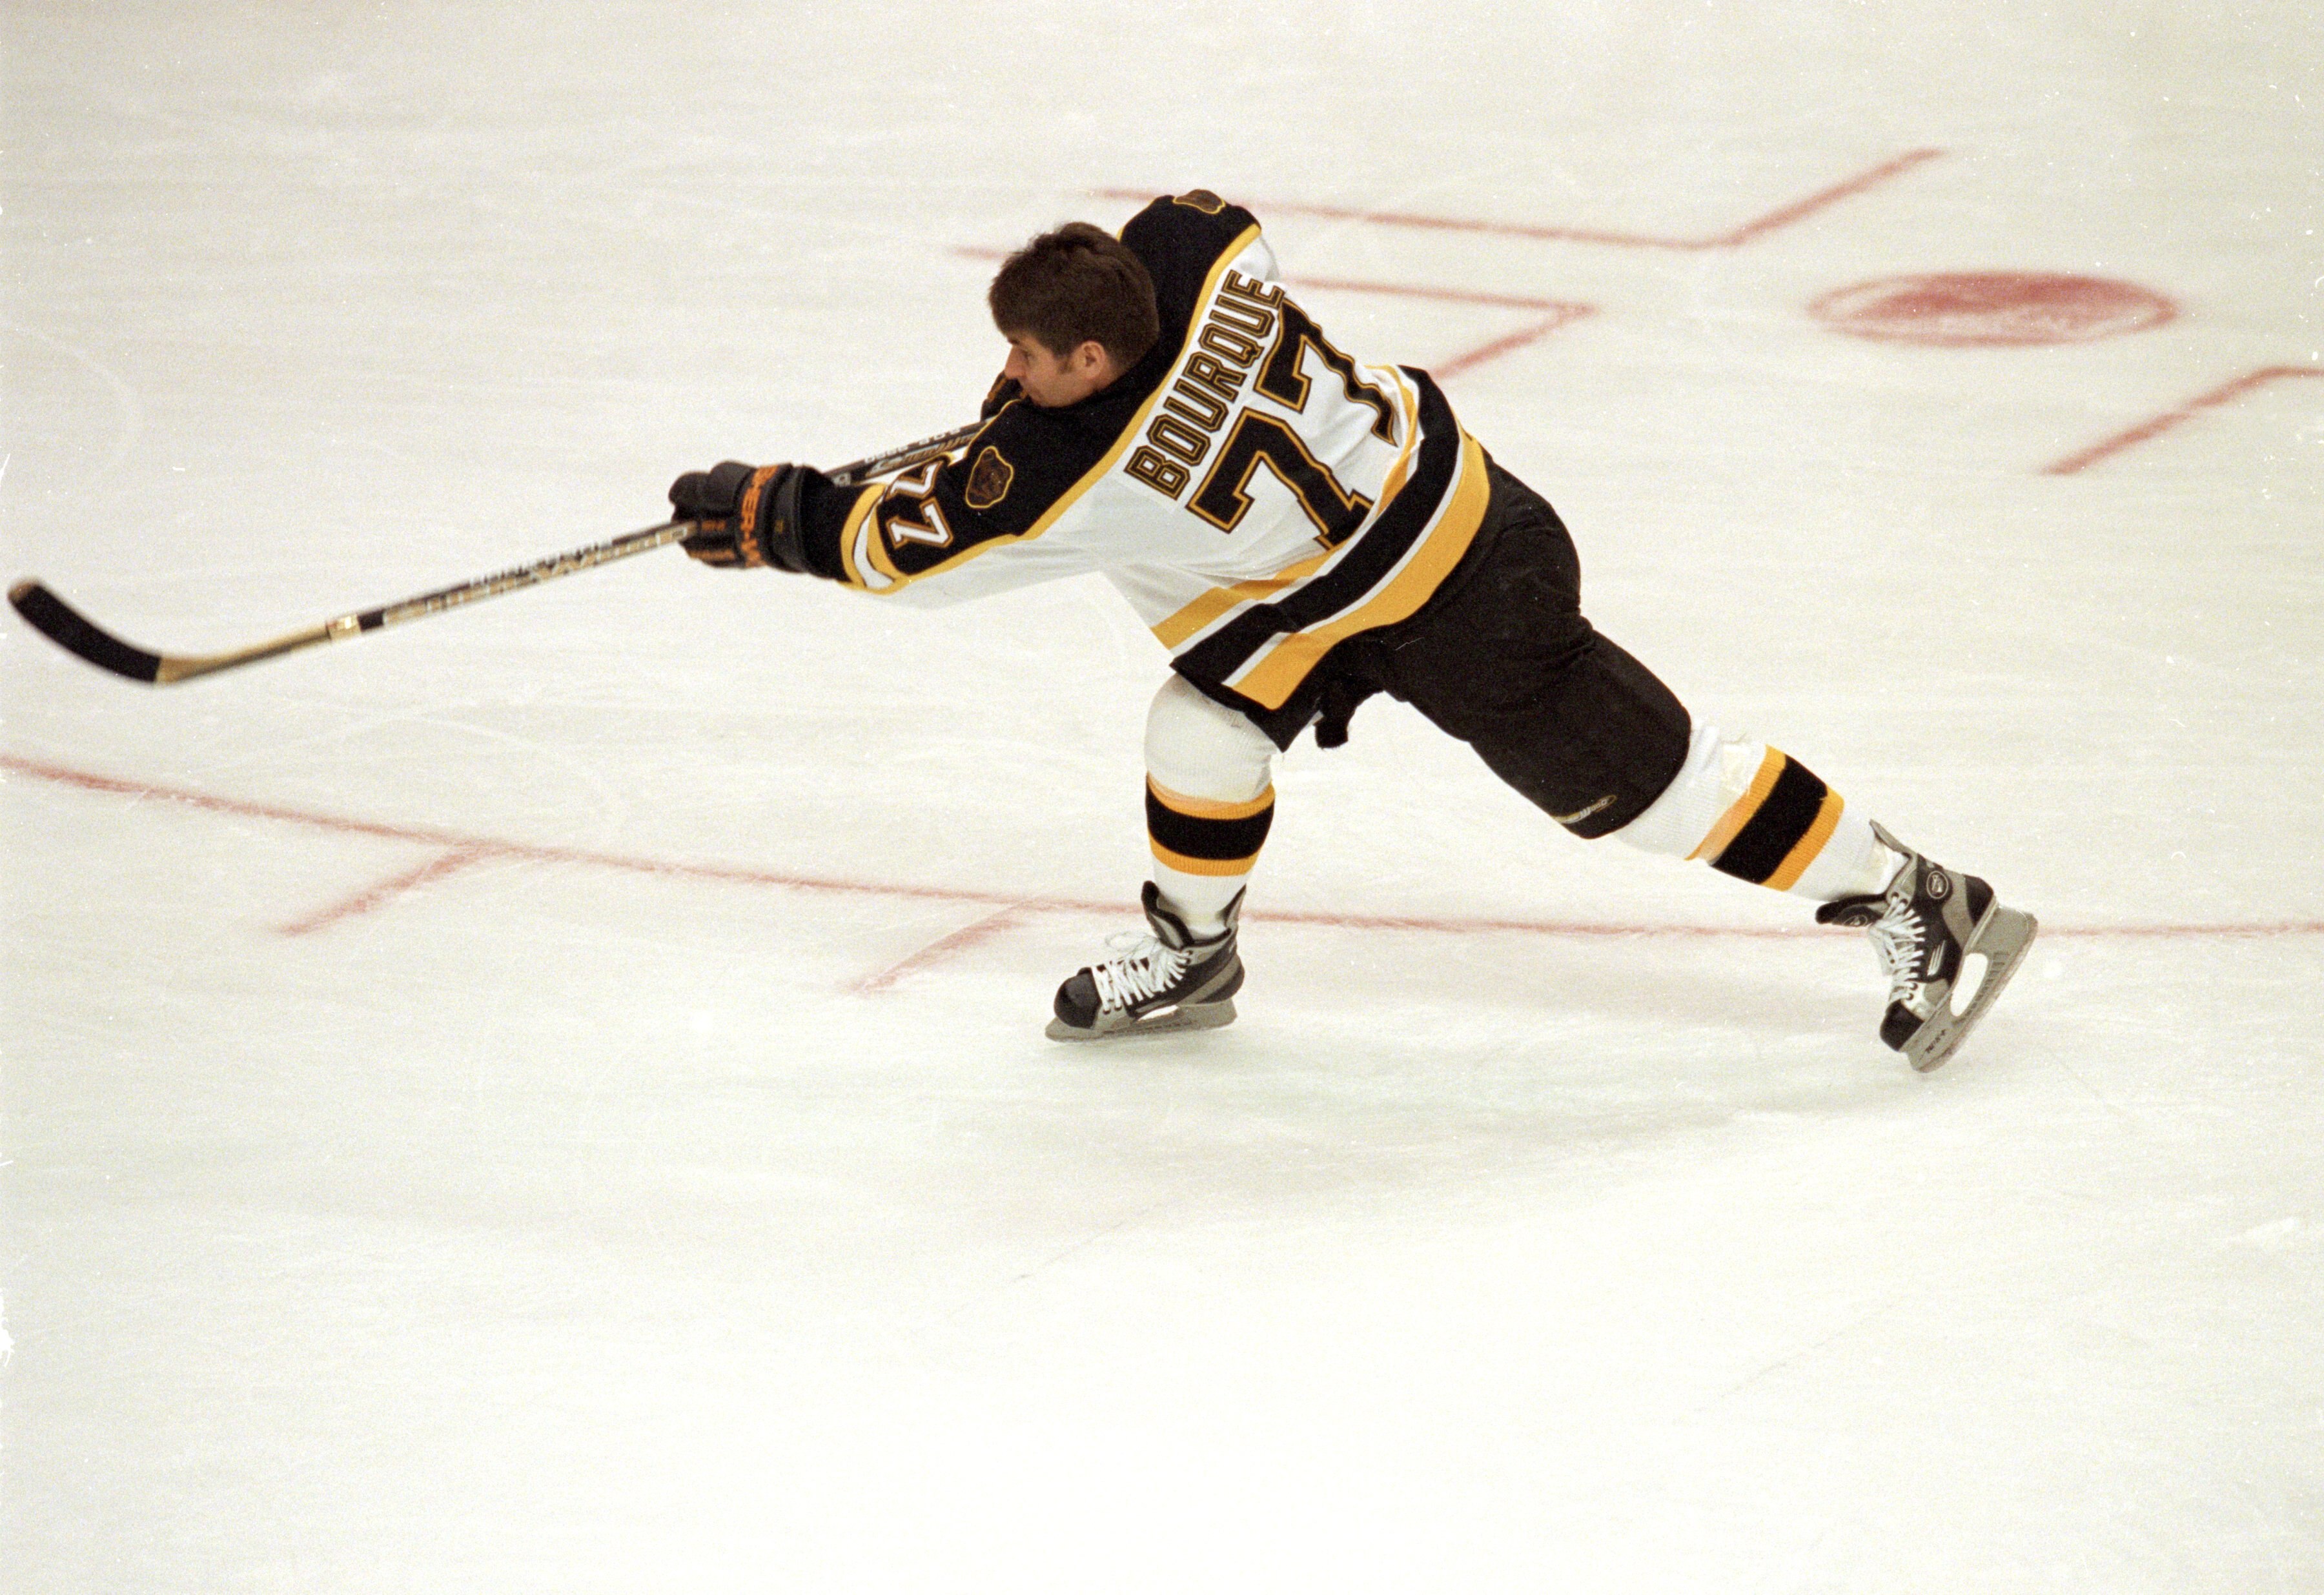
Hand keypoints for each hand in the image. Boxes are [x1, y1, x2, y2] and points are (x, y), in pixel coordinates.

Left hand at [669, 460, 807, 570]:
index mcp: (725, 487)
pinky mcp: (745, 557)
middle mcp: (725, 514)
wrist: (810, 518)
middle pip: (692, 519)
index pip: (688, 490)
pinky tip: (700, 555)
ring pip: (701, 544)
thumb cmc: (786, 489)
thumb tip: (708, 492)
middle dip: (683, 519)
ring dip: (690, 541)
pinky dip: (708, 557)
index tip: (678, 494)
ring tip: (685, 540)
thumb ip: (729, 485)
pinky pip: (719, 560)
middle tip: (678, 517)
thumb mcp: (753, 477)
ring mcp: (735, 538)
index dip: (681, 492)